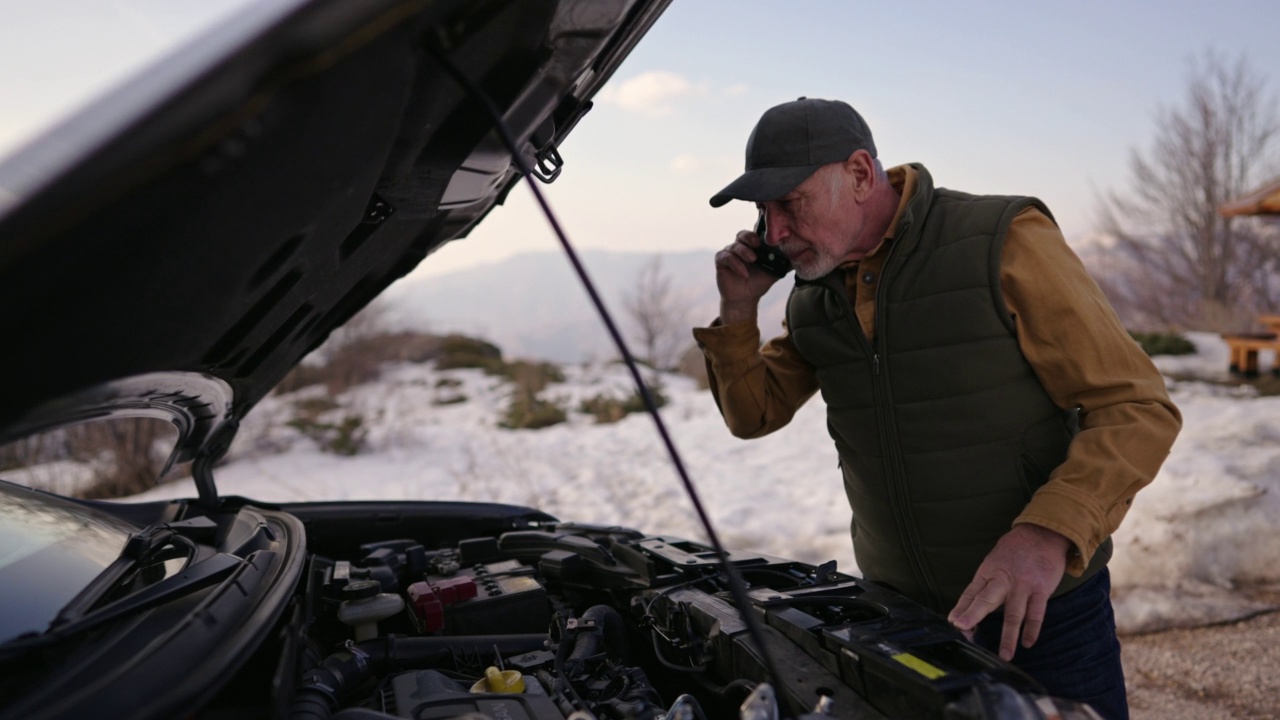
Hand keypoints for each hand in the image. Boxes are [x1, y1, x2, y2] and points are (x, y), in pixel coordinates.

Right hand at [714, 227, 780, 323]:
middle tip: (758, 244)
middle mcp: (740, 246)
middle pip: (742, 234)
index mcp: (753, 245)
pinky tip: (744, 273)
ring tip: (753, 259)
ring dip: (744, 252)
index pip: (755, 232)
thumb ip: (785, 262)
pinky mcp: (721, 261)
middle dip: (750, 237)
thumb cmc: (759, 282)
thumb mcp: (775, 271)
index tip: (768, 233)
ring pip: (734, 246)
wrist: (745, 298)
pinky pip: (726, 258)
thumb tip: (802, 256)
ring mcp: (730, 252)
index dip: (759, 230)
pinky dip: (736, 264)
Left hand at [947, 524, 1070, 660]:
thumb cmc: (1015, 550)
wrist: (1043, 534)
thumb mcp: (994, 562)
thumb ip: (986, 584)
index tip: (952, 622)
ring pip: (1013, 613)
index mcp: (988, 572)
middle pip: (986, 600)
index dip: (961, 608)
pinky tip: (1027, 642)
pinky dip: (1032, 629)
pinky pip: (1036, 613)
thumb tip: (971, 607)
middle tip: (962, 629)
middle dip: (973, 615)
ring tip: (1004, 655)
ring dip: (1008, 636)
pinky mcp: (1041, 589)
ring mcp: (1023, 585)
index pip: (971, 593)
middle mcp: (1003, 579)